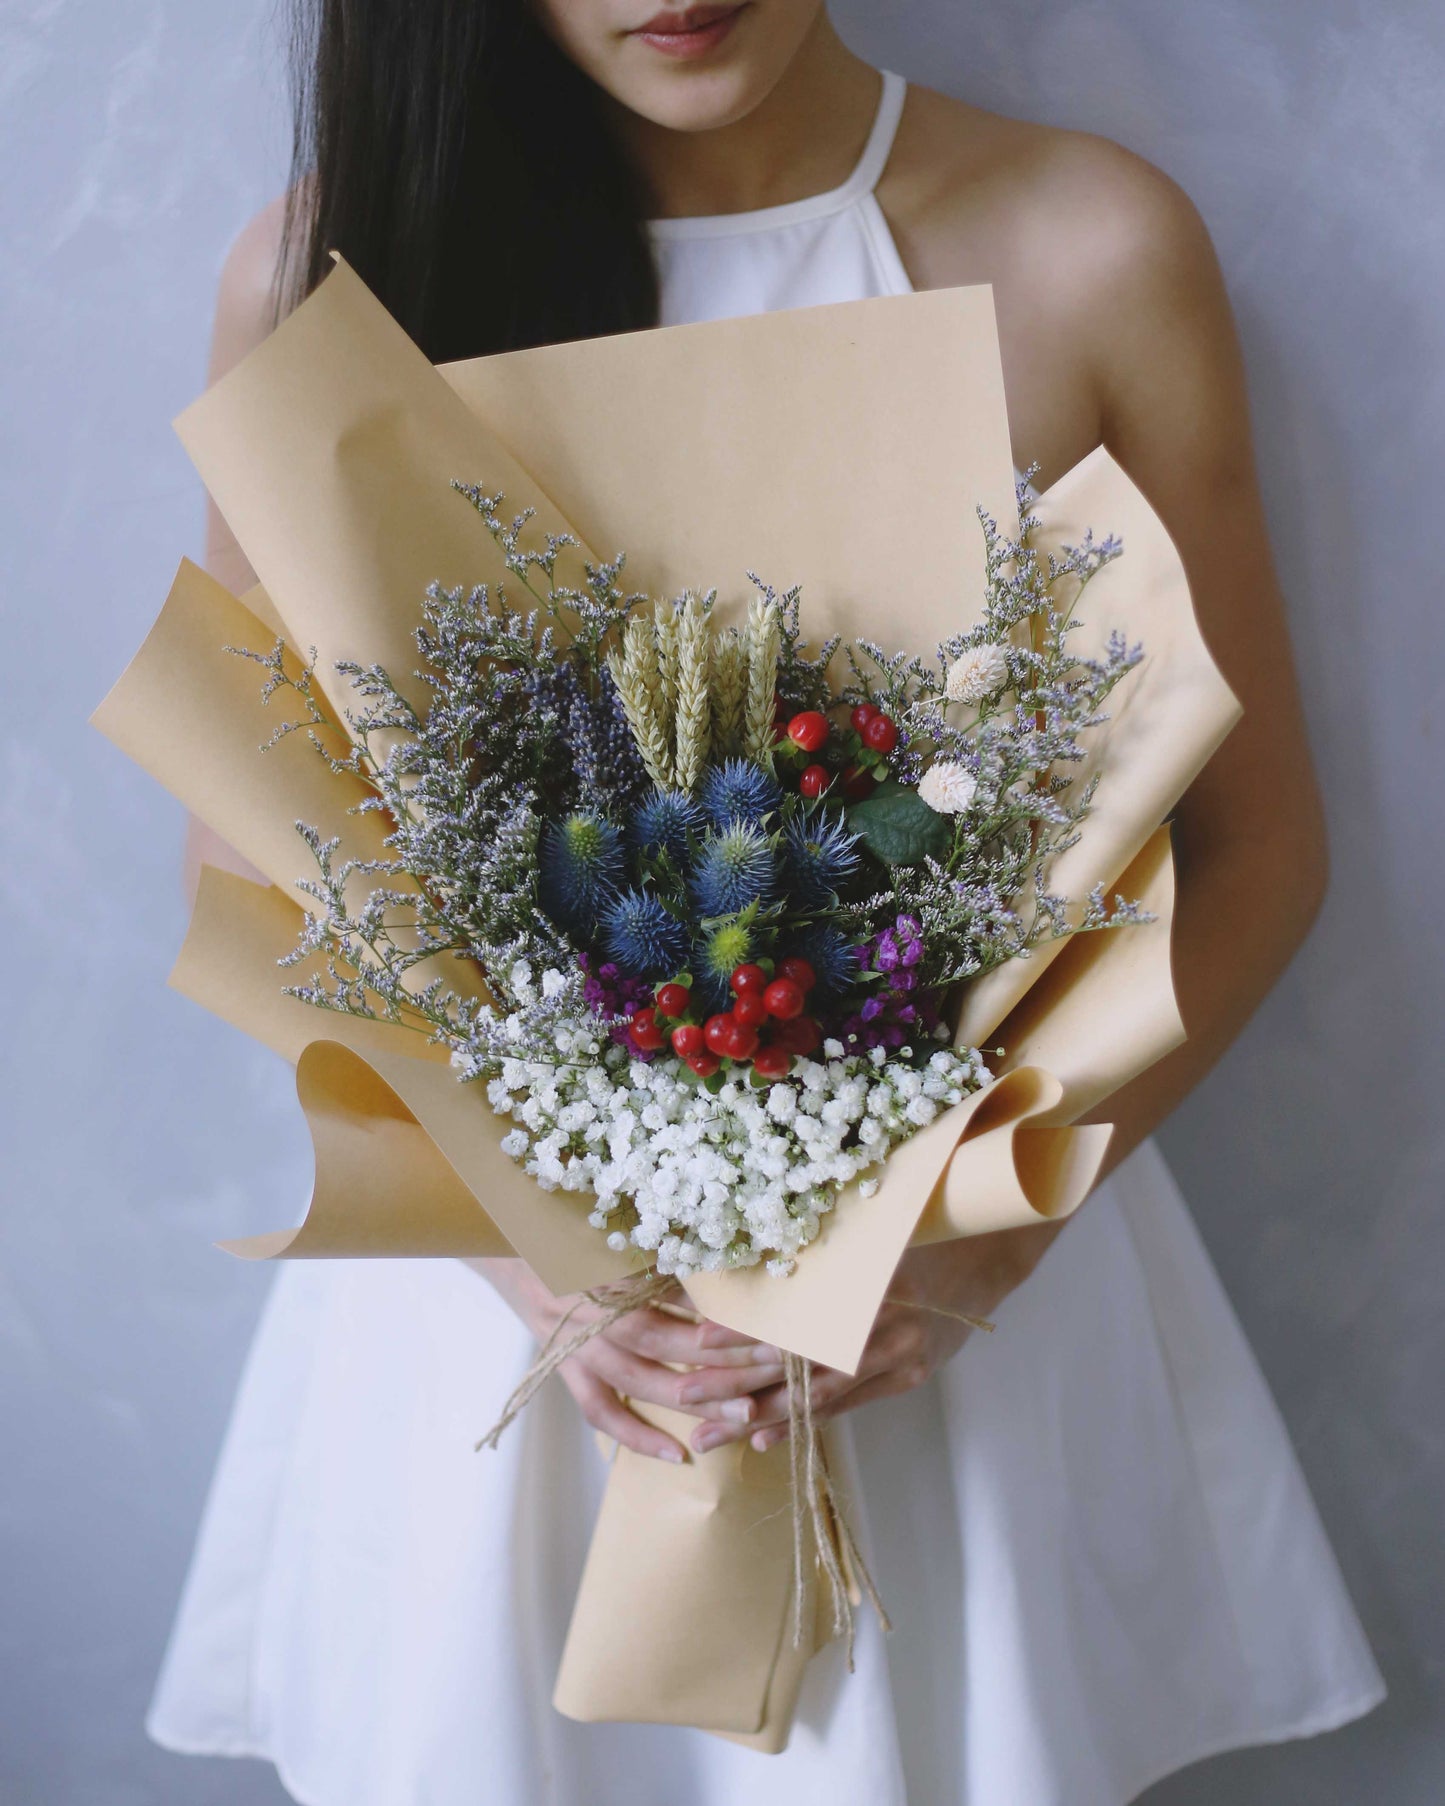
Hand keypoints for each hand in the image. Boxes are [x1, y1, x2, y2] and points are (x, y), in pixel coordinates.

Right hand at [470, 1257, 786, 1462]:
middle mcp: (590, 1307)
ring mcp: (574, 1343)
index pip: (676, 1291)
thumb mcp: (620, 1228)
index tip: (770, 1321)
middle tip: (775, 1367)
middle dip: (721, 1356)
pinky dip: (636, 1435)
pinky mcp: (563, 1369)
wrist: (509, 1246)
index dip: (722, 1309)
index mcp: (608, 1263)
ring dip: (693, 1398)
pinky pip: (600, 1410)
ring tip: (744, 1415)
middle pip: (662, 1338)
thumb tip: (731, 1262)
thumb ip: (668, 1247)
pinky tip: (678, 1456)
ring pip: (637, 1378)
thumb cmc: (575, 1232)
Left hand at [683, 1222, 1064, 1455]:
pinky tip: (763, 1438)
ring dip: (758, 1418)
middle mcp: (880, 1330)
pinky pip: (845, 1406)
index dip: (745, 1331)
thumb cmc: (921, 1230)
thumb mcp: (870, 1233)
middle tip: (684, 1399)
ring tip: (709, 1438)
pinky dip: (803, 1422)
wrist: (989, 1256)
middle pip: (795, 1366)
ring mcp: (896, 1360)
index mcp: (866, 1286)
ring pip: (815, 1398)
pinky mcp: (906, 1380)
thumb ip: (819, 1254)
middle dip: (736, 1386)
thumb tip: (749, 1263)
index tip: (696, 1338)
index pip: (794, 1317)